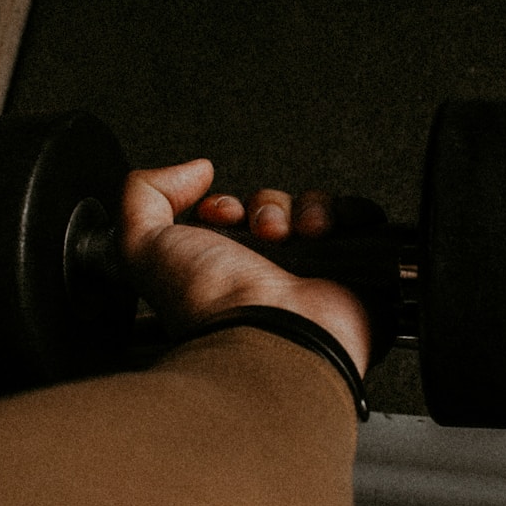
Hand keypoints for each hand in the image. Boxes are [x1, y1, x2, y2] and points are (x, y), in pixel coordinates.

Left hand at [121, 160, 372, 374]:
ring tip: (299, 235)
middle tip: (264, 232)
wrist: (270, 335)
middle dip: (267, 207)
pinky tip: (329, 231)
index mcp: (223, 270)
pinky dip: (350, 213)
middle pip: (275, 209)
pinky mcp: (358, 273)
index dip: (226, 206)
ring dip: (307, 208)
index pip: (234, 218)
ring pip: (317, 210)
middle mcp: (270, 274)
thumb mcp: (143, 245)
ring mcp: (316, 274)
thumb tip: (190, 170)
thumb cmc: (212, 306)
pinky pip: (362, 222)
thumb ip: (143, 195)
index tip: (223, 215)